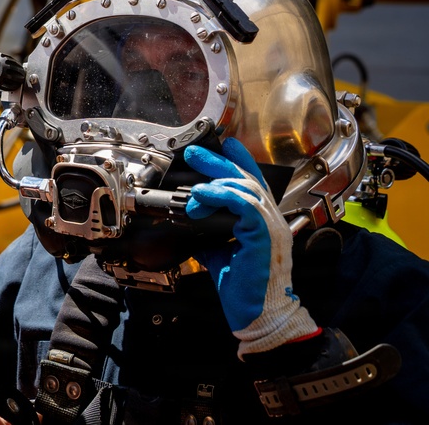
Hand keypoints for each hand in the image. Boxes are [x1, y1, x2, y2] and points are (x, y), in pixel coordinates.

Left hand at [184, 138, 317, 356]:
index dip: (239, 162)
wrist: (258, 316)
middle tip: (196, 152)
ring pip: (246, 189)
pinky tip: (203, 194)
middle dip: (220, 163)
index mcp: (262, 224)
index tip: (225, 145)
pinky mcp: (264, 236)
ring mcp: (271, 227)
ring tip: (194, 184)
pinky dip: (222, 195)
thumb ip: (210, 236)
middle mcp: (271, 221)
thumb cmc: (245, 290)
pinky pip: (245, 205)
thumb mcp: (220, 254)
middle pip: (247, 180)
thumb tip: (189, 225)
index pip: (253, 184)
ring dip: (215, 181)